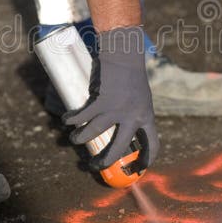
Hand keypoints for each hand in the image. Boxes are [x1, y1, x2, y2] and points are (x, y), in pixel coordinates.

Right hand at [62, 26, 159, 170]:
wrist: (124, 54)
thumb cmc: (131, 74)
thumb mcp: (140, 97)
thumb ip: (133, 114)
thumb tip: (119, 133)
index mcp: (147, 116)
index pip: (154, 144)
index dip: (146, 159)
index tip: (137, 169)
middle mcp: (134, 116)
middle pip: (119, 147)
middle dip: (105, 161)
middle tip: (94, 166)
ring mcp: (117, 109)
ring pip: (93, 133)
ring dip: (80, 138)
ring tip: (73, 139)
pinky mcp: (102, 100)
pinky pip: (83, 117)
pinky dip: (72, 119)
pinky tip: (67, 120)